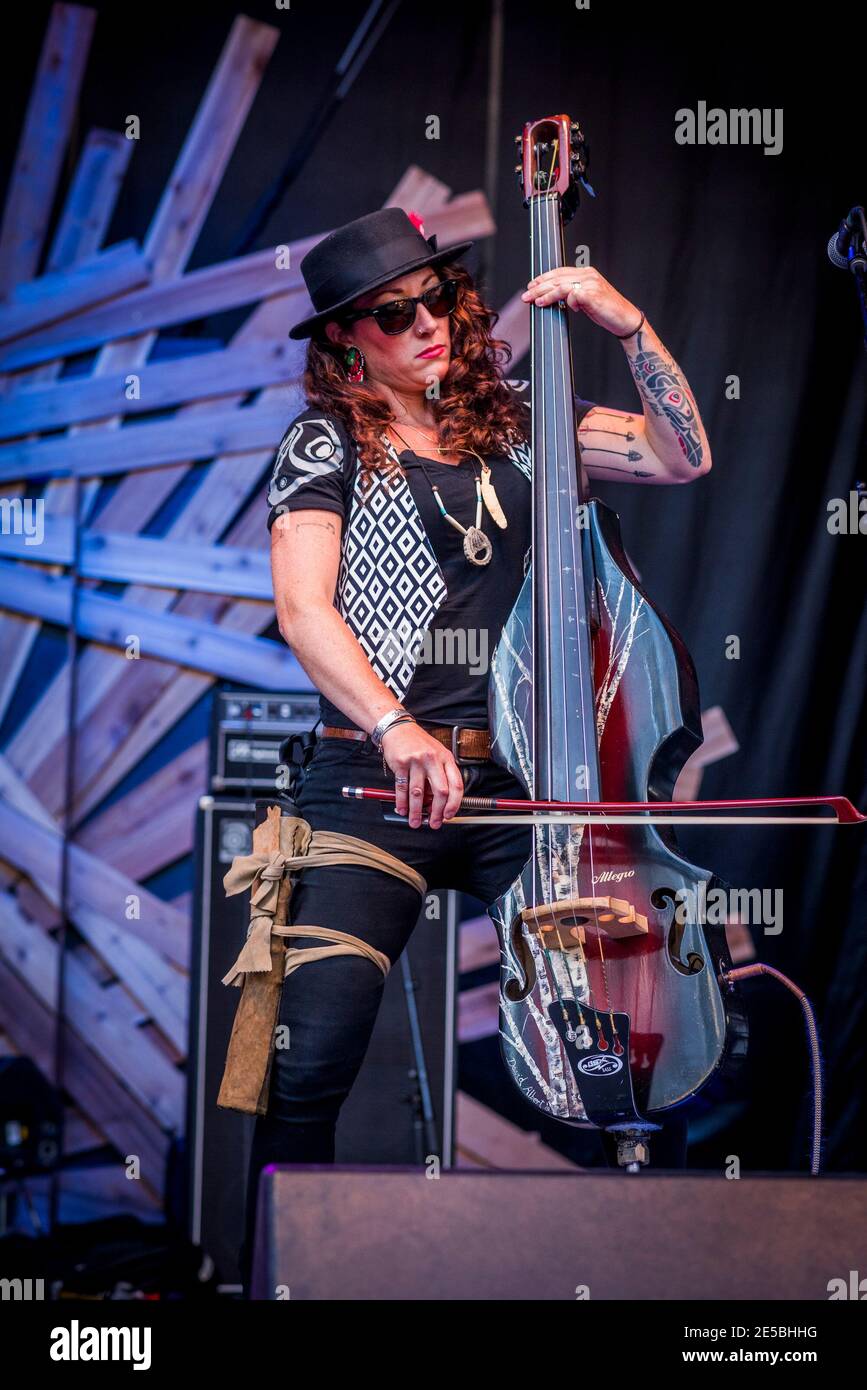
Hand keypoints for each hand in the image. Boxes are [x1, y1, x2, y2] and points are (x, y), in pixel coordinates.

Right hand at [380, 722, 464, 829]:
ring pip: (418, 793)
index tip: (449, 815)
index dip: (454, 804)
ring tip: (414, 821)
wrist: (398, 728)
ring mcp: (417, 761)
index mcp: (446, 758)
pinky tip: (402, 809)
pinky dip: (402, 802)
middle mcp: (433, 759)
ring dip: (416, 811)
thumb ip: (440, 776)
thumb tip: (440, 803)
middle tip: (434, 822)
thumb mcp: (436, 755)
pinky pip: (402, 788)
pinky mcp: (401, 763)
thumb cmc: (418, 743)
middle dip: (437, 812)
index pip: (456, 785)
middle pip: (440, 792)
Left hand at [521, 265, 641, 337]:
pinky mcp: (592, 295)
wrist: (624, 319)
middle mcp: (588, 275)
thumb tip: (554, 297)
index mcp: (586, 273)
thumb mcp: (586, 299)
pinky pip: (573, 295)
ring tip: (536, 301)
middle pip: (557, 278)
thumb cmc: (606, 310)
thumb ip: (572, 294)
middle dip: (539, 287)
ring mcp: (591, 284)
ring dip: (546, 294)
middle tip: (526, 295)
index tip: (531, 285)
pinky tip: (568, 308)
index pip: (560, 272)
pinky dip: (567, 302)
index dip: (544, 278)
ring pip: (561, 285)